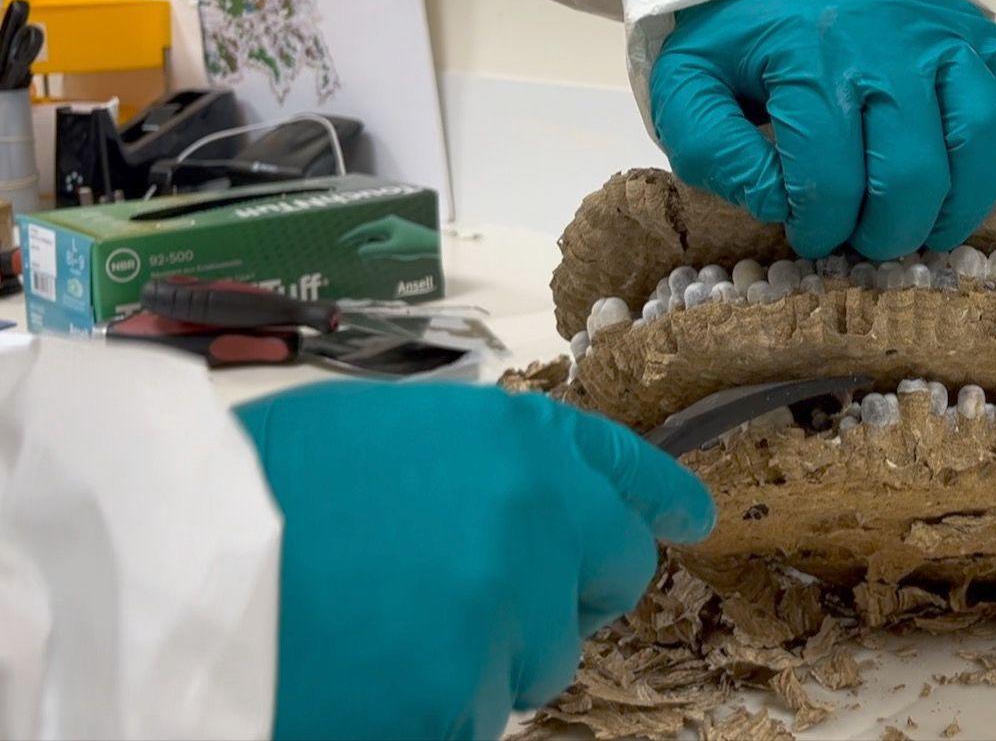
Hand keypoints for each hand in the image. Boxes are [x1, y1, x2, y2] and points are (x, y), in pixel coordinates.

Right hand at [235, 382, 712, 739]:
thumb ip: (482, 465)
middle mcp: (535, 521)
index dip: (658, 498)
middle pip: (609, 575)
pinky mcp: (457, 703)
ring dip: (490, 657)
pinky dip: (432, 709)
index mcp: (515, 440)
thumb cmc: (256, 486)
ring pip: (542, 661)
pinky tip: (370, 675)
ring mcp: (504, 616)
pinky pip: (474, 719)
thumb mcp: (385, 429)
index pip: (625, 473)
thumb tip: (533, 501)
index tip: (688, 518)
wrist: (161, 559)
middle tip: (497, 597)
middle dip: (571, 590)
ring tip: (391, 629)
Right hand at [337, 214, 439, 261]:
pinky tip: (374, 252)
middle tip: (345, 245)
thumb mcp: (393, 249)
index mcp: (386, 224)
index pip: (363, 229)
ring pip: (376, 235)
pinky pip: (383, 238)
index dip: (351, 236)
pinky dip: (376, 244)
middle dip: (357, 238)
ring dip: (367, 243)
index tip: (341, 241)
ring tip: (359, 252)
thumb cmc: (415, 245)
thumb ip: (375, 250)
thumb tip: (360, 251)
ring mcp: (395, 227)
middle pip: (368, 231)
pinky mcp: (400, 233)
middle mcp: (389, 223)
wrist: (434, 243)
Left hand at [650, 0, 995, 259]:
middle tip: (864, 239)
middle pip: (910, 172)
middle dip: (886, 230)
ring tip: (927, 231)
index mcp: (811, 58)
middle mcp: (890, 47)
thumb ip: (714, 150)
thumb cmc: (736, 18)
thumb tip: (778, 203)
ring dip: (956, 208)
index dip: (819, 226)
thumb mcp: (689, 80)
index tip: (808, 231)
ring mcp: (946, 38)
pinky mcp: (982, 34)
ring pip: (977, 142)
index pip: (832, 180)